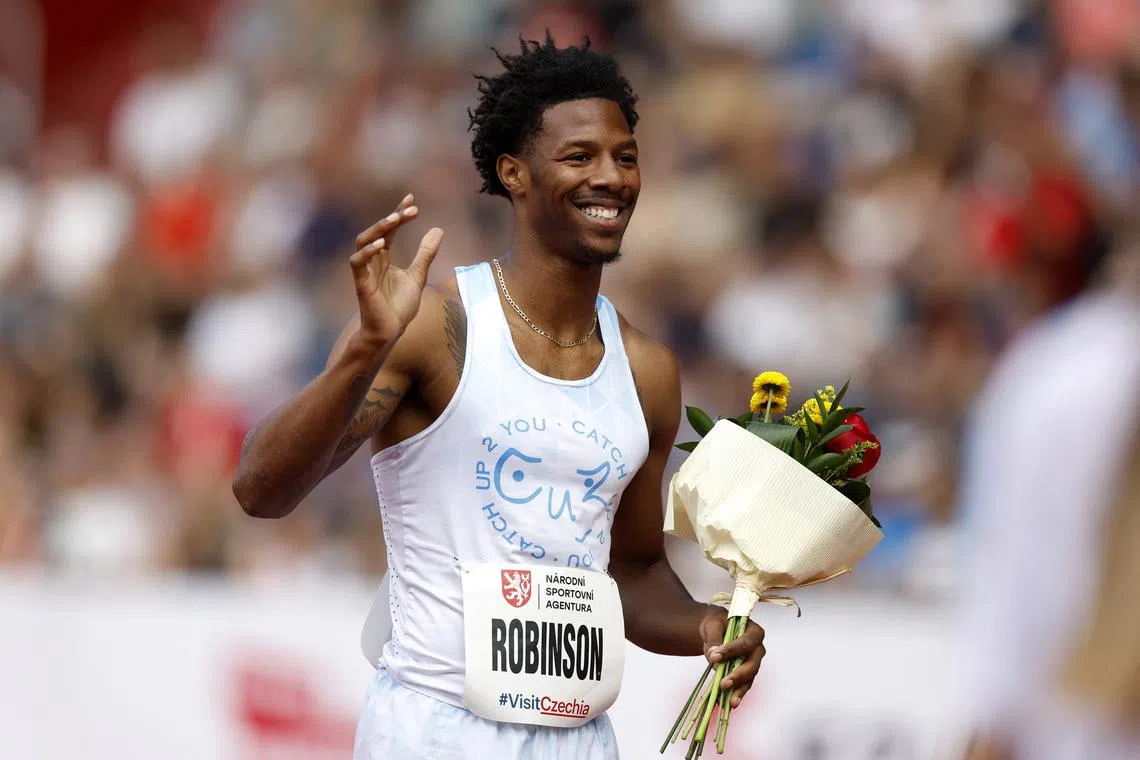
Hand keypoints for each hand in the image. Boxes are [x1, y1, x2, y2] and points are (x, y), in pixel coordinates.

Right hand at [350, 193, 444, 346]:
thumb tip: (438, 229)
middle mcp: (373, 260)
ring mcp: (365, 271)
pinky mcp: (361, 284)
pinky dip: (367, 252)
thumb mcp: (418, 275)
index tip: (411, 200)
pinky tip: (382, 244)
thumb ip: (426, 254)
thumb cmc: (400, 306)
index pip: (389, 230)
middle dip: (392, 218)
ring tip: (395, 219)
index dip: (399, 214)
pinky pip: (357, 263)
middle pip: (377, 231)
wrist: (391, 331)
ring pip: (363, 242)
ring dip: (378, 229)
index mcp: (384, 258)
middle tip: (410, 208)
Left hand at [699, 608, 765, 707]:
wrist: (715, 631)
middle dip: (738, 674)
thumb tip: (714, 655)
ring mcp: (753, 663)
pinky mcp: (746, 674)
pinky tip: (730, 703)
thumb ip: (714, 638)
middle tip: (723, 683)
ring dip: (739, 689)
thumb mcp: (712, 625)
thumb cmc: (716, 624)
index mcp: (754, 632)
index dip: (732, 650)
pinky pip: (744, 685)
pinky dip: (737, 694)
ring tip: (730, 701)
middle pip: (752, 664)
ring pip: (750, 678)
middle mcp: (758, 649)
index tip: (715, 657)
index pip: (746, 642)